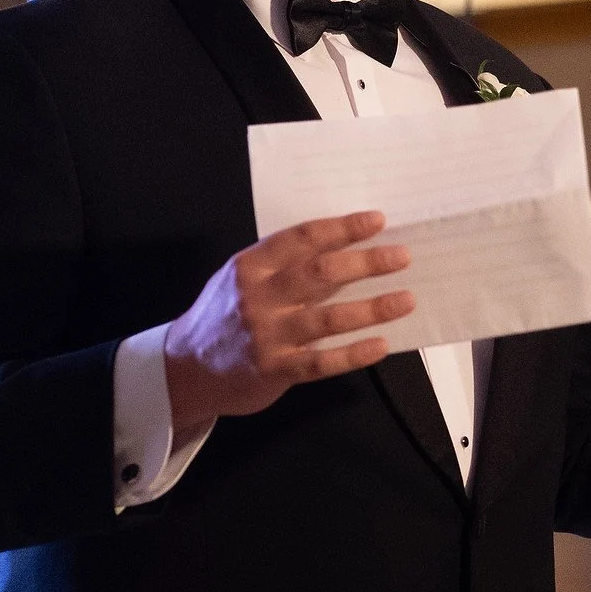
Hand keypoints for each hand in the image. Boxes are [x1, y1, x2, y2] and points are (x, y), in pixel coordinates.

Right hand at [163, 211, 414, 432]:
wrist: (185, 369)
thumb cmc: (225, 317)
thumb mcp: (245, 281)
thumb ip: (286, 266)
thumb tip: (346, 251)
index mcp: (251, 265)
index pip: (303, 238)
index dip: (342, 228)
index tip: (377, 221)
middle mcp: (257, 296)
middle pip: (320, 273)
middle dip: (366, 263)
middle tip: (402, 256)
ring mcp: (265, 335)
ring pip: (328, 318)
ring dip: (372, 308)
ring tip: (406, 299)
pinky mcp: (273, 370)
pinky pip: (321, 362)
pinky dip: (354, 353)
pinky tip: (381, 345)